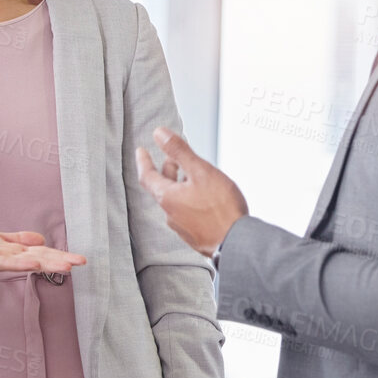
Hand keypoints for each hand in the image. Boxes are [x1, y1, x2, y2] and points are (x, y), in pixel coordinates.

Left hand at [0, 222, 85, 278]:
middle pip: (38, 257)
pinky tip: (33, 262)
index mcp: (13, 251)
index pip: (41, 252)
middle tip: (80, 263)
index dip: (60, 255)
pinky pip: (2, 262)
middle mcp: (8, 256)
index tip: (80, 259)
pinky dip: (18, 263)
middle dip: (59, 260)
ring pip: (25, 260)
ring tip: (65, 266)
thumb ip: (19, 239)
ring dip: (45, 263)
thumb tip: (40, 238)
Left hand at [135, 127, 249, 256]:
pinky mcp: (195, 235)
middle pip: (162, 188)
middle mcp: (171, 214)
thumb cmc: (221, 209)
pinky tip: (204, 198)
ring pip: (176, 201)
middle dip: (166, 171)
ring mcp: (182, 227)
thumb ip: (179, 151)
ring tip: (191, 177)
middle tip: (171, 160)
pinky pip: (187, 213)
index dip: (143, 161)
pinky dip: (190, 200)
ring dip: (180, 186)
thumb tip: (159, 134)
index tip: (141, 152)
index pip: (147, 176)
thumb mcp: (200, 171)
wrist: (236, 243)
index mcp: (168, 197)